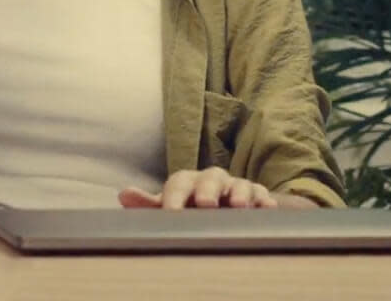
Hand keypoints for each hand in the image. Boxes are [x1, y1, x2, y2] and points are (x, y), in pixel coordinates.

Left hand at [118, 168, 277, 209]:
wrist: (223, 209)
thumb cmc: (190, 208)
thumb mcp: (170, 207)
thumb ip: (149, 205)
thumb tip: (123, 195)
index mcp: (188, 182)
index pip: (180, 182)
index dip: (175, 196)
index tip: (171, 212)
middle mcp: (213, 181)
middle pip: (211, 178)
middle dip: (208, 190)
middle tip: (206, 204)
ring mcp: (237, 188)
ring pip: (239, 185)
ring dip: (240, 194)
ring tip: (239, 207)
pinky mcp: (258, 198)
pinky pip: (262, 197)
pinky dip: (265, 203)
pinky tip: (267, 209)